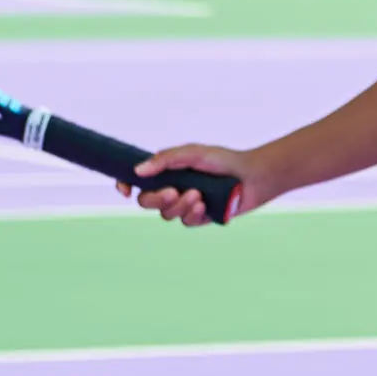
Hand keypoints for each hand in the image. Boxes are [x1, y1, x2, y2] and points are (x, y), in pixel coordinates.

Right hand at [121, 143, 263, 226]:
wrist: (252, 176)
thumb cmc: (223, 161)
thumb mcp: (192, 153)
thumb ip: (165, 160)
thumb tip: (137, 171)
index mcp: (166, 171)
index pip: (137, 180)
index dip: (125, 184)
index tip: (125, 190)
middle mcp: (172, 188)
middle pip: (147, 202)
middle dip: (157, 199)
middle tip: (173, 192)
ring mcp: (185, 204)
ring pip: (166, 214)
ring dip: (180, 206)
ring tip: (199, 196)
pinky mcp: (199, 217)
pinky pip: (186, 222)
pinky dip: (194, 214)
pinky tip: (205, 205)